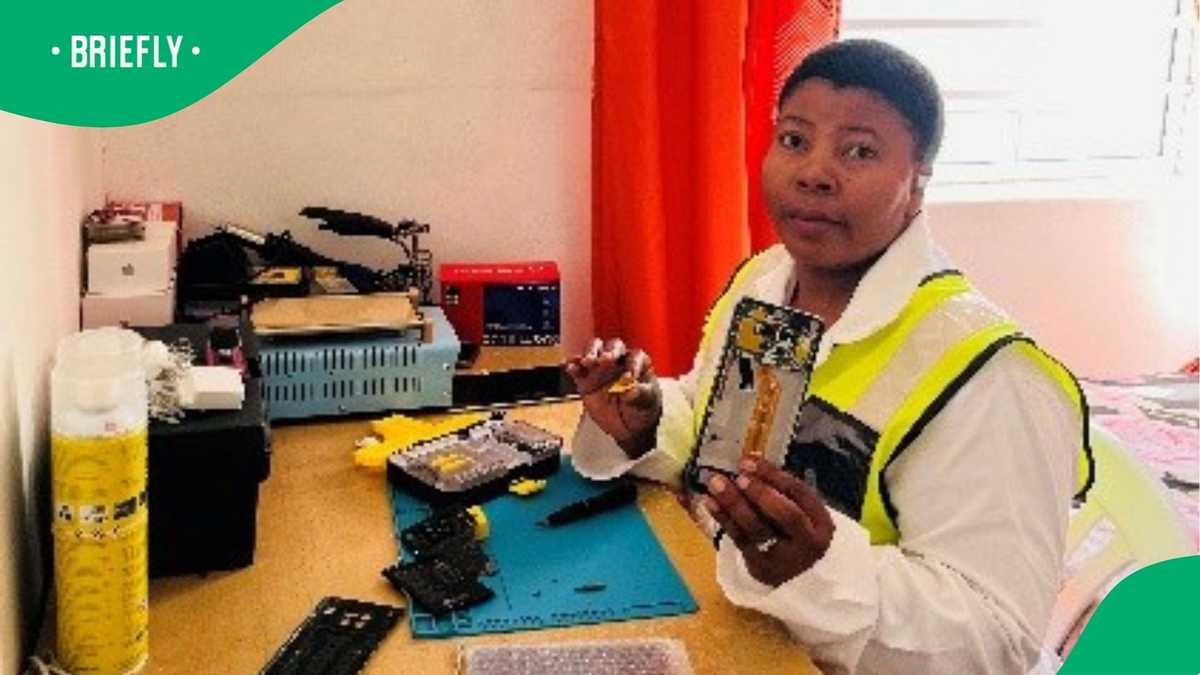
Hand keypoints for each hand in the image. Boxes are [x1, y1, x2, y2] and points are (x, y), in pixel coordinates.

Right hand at [563, 338, 661, 457]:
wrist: (627, 428)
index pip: (635, 357)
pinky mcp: (586, 379)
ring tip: (587, 362)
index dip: (633, 364)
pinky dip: (572, 365)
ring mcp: (601, 368)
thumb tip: (630, 388)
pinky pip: (577, 368)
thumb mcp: (647, 404)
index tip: (630, 377)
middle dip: (609, 351)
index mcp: (638, 363)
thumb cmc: (642, 410)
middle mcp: (620, 361)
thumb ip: (640, 394)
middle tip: (605, 360)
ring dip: (590, 353)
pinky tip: (568, 366)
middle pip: (613, 346)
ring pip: (594, 350)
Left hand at [702, 458, 834, 586]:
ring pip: (757, 528)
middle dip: (760, 492)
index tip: (749, 461)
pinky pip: (739, 539)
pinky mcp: (760, 568)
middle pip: (785, 515)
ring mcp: (783, 559)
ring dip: (734, 503)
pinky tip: (710, 502)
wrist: (797, 576)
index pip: (800, 493)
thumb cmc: (796, 532)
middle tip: (738, 476)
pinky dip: (723, 518)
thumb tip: (749, 463)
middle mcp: (807, 542)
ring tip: (716, 484)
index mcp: (822, 523)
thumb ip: (782, 490)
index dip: (774, 475)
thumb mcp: (802, 512)